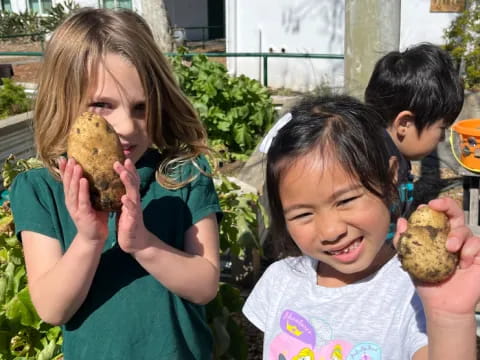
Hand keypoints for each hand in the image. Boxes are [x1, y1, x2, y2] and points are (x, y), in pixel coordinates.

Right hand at [59, 157, 108, 242]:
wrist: (94, 237)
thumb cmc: (95, 217)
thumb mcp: (92, 200)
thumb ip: (92, 188)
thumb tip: (99, 172)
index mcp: (72, 198)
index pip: (67, 181)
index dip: (64, 170)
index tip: (64, 157)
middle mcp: (71, 202)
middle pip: (68, 183)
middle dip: (69, 170)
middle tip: (70, 157)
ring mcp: (76, 208)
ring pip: (73, 190)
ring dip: (74, 177)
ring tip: (76, 165)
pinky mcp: (84, 214)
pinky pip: (83, 200)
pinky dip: (83, 190)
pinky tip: (83, 181)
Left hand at [114, 159, 150, 252]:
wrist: (135, 242)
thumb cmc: (127, 223)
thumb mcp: (123, 206)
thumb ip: (121, 194)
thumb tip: (113, 183)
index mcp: (130, 197)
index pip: (130, 180)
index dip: (128, 168)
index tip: (122, 156)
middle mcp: (134, 201)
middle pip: (133, 183)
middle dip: (128, 171)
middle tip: (121, 160)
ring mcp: (135, 210)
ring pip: (133, 193)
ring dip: (128, 182)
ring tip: (123, 173)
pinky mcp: (133, 221)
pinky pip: (131, 211)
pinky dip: (128, 204)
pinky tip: (124, 198)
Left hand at [394, 197, 479, 314]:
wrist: (442, 304)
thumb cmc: (426, 282)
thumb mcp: (410, 260)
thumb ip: (404, 241)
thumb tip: (401, 221)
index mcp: (438, 236)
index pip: (439, 215)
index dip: (435, 206)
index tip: (427, 205)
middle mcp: (453, 237)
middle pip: (455, 214)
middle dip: (448, 206)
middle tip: (438, 207)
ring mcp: (467, 246)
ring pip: (465, 228)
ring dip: (457, 235)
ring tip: (450, 248)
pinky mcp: (479, 257)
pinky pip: (478, 243)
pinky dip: (469, 249)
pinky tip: (462, 262)